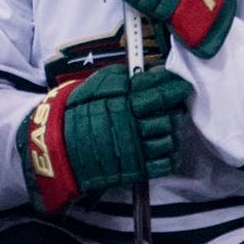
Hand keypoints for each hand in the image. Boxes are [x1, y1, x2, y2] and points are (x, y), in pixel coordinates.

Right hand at [18, 64, 190, 212]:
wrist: (61, 147)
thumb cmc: (78, 113)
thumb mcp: (95, 86)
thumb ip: (122, 78)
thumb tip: (150, 73)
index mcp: (124, 104)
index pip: (158, 93)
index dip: (174, 88)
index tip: (182, 85)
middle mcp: (133, 126)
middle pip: (169, 117)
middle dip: (173, 110)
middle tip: (171, 106)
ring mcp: (137, 150)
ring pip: (170, 140)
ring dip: (171, 132)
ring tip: (163, 127)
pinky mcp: (137, 170)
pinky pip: (165, 163)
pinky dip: (168, 155)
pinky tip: (161, 146)